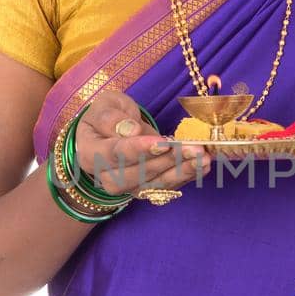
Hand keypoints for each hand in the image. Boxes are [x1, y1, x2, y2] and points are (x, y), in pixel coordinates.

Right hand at [75, 91, 211, 195]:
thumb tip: (131, 132)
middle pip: (140, 172)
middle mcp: (106, 177)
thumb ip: (112, 118)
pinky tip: (204, 165)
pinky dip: (187, 176)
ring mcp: (128, 187)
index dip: (139, 149)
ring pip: (156, 183)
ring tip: (204, 158)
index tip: (162, 142)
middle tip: (194, 148)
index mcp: (90, 153)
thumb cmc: (107, 116)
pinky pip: (168, 186)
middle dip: (169, 160)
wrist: (108, 135)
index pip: (115, 154)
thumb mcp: (104, 105)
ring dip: (183, 170)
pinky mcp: (146, 190)